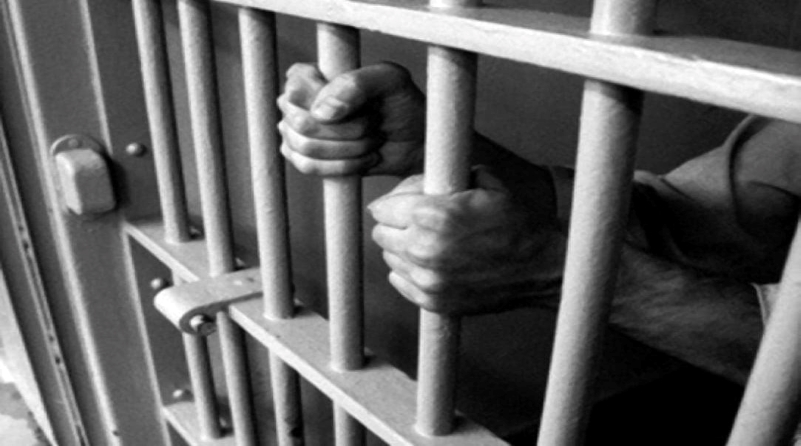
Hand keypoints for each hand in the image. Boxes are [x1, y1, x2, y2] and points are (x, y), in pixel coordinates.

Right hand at [277, 62, 424, 176]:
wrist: (413, 140)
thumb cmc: (401, 103)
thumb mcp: (390, 81)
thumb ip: (356, 84)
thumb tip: (321, 113)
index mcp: (309, 75)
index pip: (296, 89)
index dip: (326, 102)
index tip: (361, 105)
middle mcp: (296, 102)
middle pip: (302, 123)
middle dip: (347, 130)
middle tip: (373, 124)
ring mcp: (295, 132)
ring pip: (306, 147)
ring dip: (349, 149)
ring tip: (372, 140)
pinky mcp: (303, 158)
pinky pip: (308, 167)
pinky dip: (342, 166)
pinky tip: (364, 158)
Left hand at [369, 168, 564, 314]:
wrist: (540, 265)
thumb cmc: (514, 221)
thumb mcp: (480, 182)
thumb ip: (438, 180)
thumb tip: (405, 187)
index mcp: (434, 215)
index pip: (382, 209)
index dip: (393, 204)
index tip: (402, 205)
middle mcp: (425, 248)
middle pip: (381, 235)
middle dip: (395, 226)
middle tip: (414, 223)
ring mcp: (428, 279)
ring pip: (390, 258)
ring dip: (402, 249)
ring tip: (428, 243)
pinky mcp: (434, 301)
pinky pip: (400, 282)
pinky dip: (410, 272)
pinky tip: (431, 264)